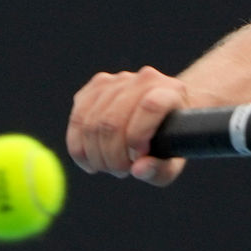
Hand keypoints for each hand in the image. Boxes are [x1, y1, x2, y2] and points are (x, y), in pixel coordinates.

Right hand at [66, 65, 188, 185]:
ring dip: (95, 155)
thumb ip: (159, 168)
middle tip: (120, 171)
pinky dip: (78, 147)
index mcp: (171, 92)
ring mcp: (119, 79)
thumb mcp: (173, 160)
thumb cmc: (170, 139)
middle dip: (112, 156)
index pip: (150, 106)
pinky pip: (77, 119)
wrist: (164, 112)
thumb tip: (138, 170)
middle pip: (113, 120)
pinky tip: (90, 160)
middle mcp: (145, 79)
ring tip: (109, 166)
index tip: (138, 157)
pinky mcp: (97, 85)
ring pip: (91, 122)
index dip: (138, 136)